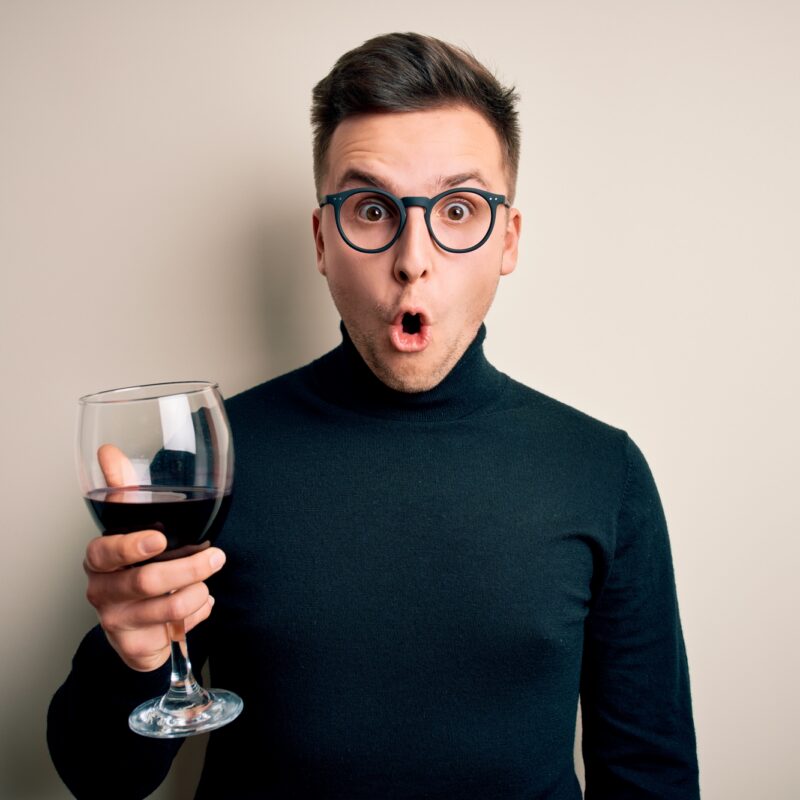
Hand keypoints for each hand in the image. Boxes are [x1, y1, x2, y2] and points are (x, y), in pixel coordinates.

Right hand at [83, 444, 225, 671]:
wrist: (136, 626)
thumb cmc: (136, 568)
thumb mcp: (130, 528)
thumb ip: (122, 490)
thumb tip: (108, 451)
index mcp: (99, 559)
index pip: (106, 552)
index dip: (131, 546)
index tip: (159, 539)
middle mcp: (101, 590)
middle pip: (146, 581)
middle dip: (188, 568)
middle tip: (217, 557)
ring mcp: (116, 620)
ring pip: (166, 606)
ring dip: (196, 590)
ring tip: (207, 581)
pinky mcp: (133, 645)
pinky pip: (175, 628)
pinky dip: (198, 612)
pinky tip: (200, 602)